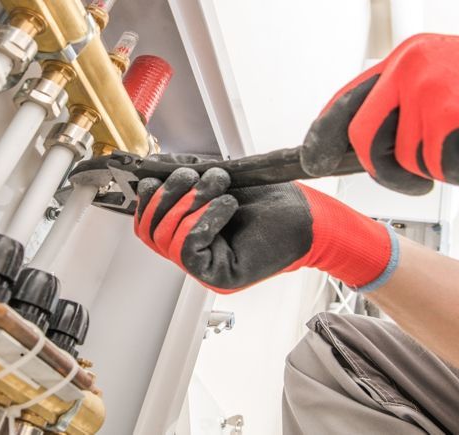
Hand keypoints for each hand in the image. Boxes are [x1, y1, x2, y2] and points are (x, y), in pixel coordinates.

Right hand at [134, 165, 397, 292]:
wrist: (311, 218)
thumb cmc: (274, 202)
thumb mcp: (222, 185)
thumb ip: (189, 184)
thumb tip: (155, 171)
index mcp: (191, 235)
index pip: (147, 225)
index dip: (148, 198)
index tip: (164, 174)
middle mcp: (195, 256)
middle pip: (150, 232)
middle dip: (168, 196)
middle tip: (194, 175)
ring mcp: (205, 270)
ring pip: (167, 240)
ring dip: (189, 204)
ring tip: (219, 185)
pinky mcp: (220, 278)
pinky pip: (189, 249)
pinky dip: (204, 220)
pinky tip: (228, 205)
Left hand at [301, 33, 458, 194]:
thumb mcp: (452, 77)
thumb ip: (407, 101)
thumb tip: (364, 141)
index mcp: (408, 56)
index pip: (346, 101)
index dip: (324, 134)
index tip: (311, 158)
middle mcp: (411, 71)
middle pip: (364, 142)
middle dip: (384, 172)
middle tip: (413, 182)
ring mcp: (429, 96)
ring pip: (407, 163)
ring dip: (441, 169)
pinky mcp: (452, 125)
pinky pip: (443, 172)